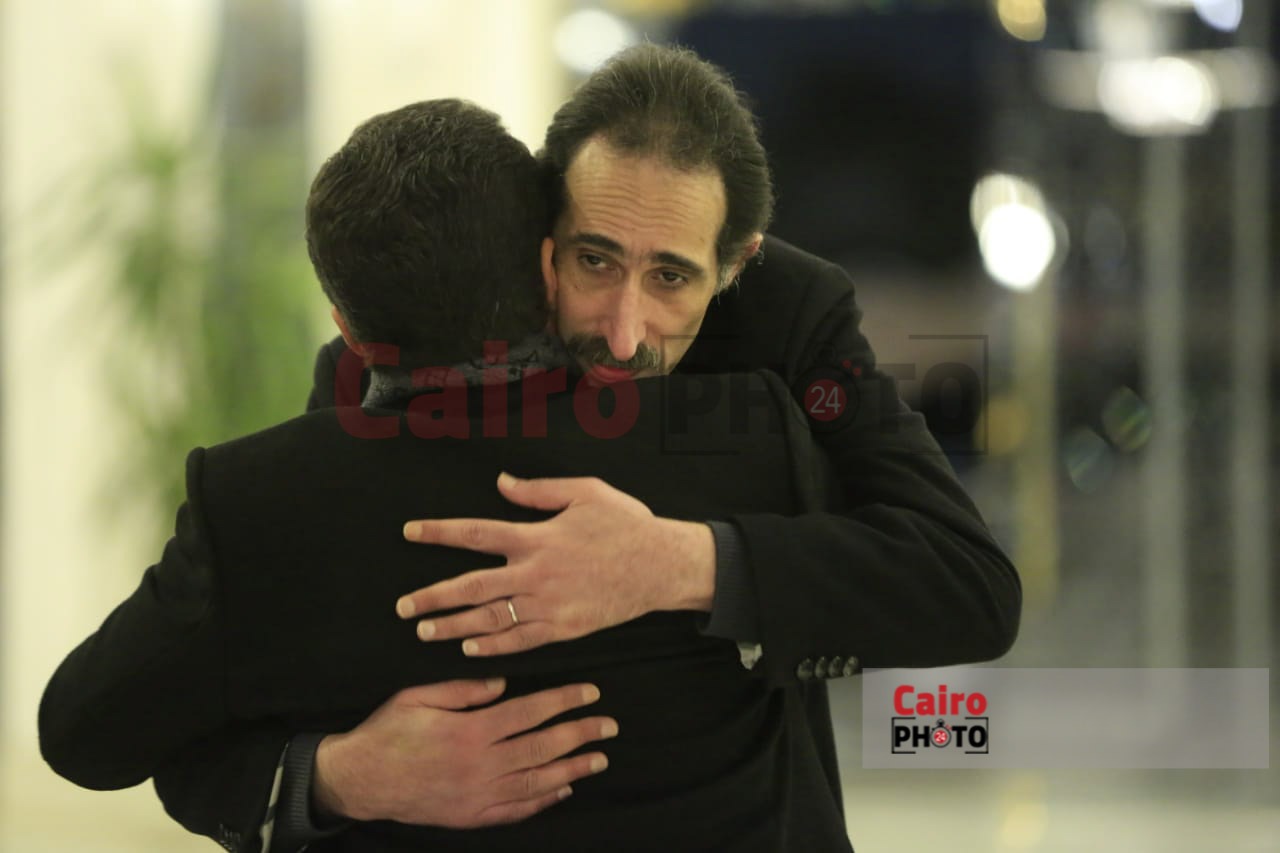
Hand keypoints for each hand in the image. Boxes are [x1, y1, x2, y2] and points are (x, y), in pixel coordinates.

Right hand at [312, 678, 616, 826]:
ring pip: (536, 781)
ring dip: (572, 769)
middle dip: (580, 734)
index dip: (563, 701)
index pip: (529, 712)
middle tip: (609, 725)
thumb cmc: (387, 732)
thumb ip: (464, 690)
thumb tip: (503, 684)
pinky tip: (563, 790)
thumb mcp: (419, 697)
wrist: (359, 781)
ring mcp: (477, 795)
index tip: (590, 692)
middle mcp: (480, 765)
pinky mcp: (471, 816)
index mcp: (470, 731)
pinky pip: (515, 811)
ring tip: (599, 758)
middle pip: (542, 747)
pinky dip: (543, 801)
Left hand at [397, 473, 715, 655]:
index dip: (440, 533)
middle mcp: (536, 573)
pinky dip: (493, 646)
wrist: (661, 565)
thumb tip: (501, 482)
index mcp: (537, 537)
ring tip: (425, 630)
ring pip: (491, 618)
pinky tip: (469, 648)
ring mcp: (550, 605)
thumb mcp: (585, 492)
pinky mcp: (565, 628)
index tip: (410, 533)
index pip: (476, 533)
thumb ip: (538, 491)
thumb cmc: (626, 524)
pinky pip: (521, 641)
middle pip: (473, 586)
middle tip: (403, 607)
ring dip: (454, 625)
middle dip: (434, 597)